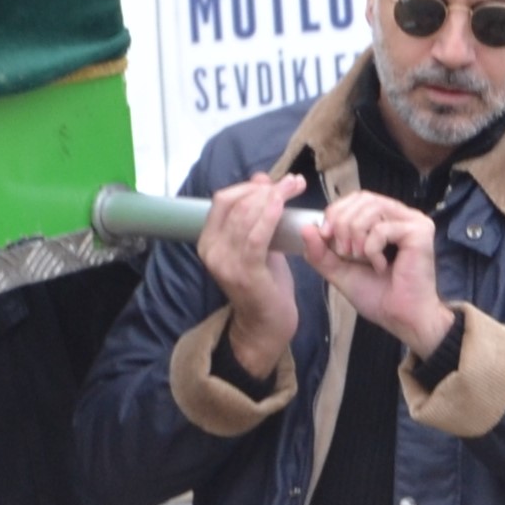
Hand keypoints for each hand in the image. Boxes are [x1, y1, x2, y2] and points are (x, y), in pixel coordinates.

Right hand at [198, 171, 316, 380]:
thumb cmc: (264, 284)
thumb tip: (261, 179)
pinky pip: (256, 237)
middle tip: (293, 182)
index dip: (249, 185)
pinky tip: (283, 204)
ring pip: (246, 215)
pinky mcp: (245, 273)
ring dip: (274, 196)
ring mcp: (226, 263)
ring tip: (295, 187)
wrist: (266, 325)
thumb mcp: (258, 243)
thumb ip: (256, 213)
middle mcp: (211, 251)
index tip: (278, 181)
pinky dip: (269, 216)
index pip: (222, 200)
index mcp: (208, 241)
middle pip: (235, 203)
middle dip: (266, 187)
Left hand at [310, 191, 453, 361]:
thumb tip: (306, 228)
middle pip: (362, 198)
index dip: (336, 211)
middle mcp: (401, 216)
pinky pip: (383, 228)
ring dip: (355, 234)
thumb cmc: (377, 296)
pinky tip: (381, 267)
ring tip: (359, 258)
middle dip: (342, 223)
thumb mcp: (340, 271)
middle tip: (343, 251)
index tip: (324, 235)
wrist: (400, 318)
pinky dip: (372, 249)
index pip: (356, 199)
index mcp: (385, 220)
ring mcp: (413, 222)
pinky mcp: (420, 232)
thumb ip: (321, 252)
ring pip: (372, 208)